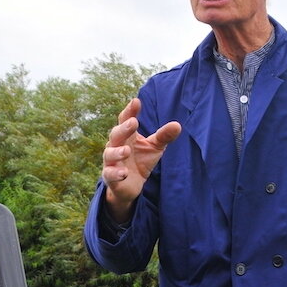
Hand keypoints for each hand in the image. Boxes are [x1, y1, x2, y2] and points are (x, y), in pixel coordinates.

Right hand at [101, 98, 181, 221]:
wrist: (131, 184)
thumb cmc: (142, 159)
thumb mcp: (155, 147)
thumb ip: (164, 136)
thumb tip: (177, 125)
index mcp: (128, 135)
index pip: (126, 119)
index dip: (130, 111)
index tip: (136, 101)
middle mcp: (116, 145)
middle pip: (116, 134)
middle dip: (124, 128)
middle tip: (133, 122)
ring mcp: (111, 160)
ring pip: (109, 153)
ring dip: (117, 152)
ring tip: (127, 150)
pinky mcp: (110, 176)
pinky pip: (109, 174)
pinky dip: (115, 173)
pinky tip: (124, 173)